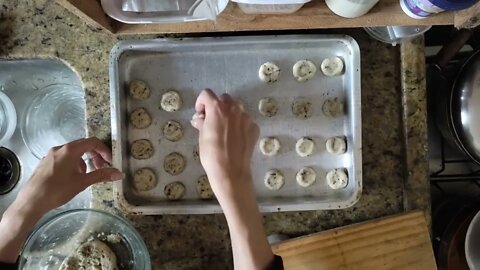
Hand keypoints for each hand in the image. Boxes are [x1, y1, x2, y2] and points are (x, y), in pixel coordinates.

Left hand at [0, 137, 121, 262]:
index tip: (110, 161)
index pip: (92, 142)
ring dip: (84, 160)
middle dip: (95, 155)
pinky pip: (64, 157)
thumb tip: (119, 174)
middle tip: (101, 168)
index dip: (104, 149)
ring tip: (87, 175)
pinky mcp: (45, 162)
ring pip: (73, 152)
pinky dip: (74, 163)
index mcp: (70, 150)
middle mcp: (60, 148)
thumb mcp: (82, 183)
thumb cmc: (58, 190)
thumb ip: (101, 175)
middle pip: (83, 145)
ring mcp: (51, 155)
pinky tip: (73, 177)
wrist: (32, 201)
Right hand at [191, 89, 258, 201]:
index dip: (201, 103)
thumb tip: (200, 119)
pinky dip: (239, 126)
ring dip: (229, 115)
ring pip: (236, 109)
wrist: (231, 172)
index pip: (206, 94)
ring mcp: (246, 118)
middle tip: (211, 122)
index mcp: (218, 108)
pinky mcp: (254, 128)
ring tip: (224, 131)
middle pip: (224, 99)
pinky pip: (245, 121)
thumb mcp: (201, 137)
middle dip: (216, 107)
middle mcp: (234, 109)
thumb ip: (202, 123)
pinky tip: (235, 139)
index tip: (200, 115)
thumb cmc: (211, 154)